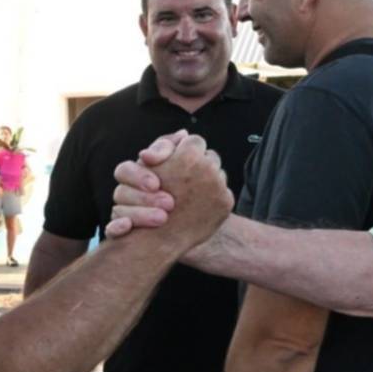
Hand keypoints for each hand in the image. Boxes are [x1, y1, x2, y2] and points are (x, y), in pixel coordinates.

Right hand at [105, 131, 187, 237]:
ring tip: (162, 218)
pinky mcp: (123, 232)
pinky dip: (117, 227)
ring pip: (117, 211)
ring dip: (139, 214)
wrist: (185, 224)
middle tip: (169, 204)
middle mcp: (125, 193)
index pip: (125, 171)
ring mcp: (123, 213)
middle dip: (144, 198)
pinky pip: (112, 230)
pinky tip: (127, 227)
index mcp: (134, 176)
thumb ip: (178, 151)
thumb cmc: (182, 187)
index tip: (157, 184)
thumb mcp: (181, 165)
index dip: (139, 176)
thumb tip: (183, 135)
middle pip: (121, 192)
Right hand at [144, 134, 230, 249]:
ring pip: (218, 173)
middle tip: (184, 180)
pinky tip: (198, 206)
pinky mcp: (226, 203)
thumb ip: (164, 145)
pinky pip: (223, 192)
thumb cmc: (146, 199)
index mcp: (189, 156)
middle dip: (199, 165)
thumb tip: (184, 133)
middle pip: (210, 156)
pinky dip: (213, 198)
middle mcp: (208, 168)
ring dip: (207, 180)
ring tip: (190, 194)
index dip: (184, 151)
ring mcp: (219, 187)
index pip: (194, 140)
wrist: (157, 237)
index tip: (178, 162)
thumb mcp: (147, 167)